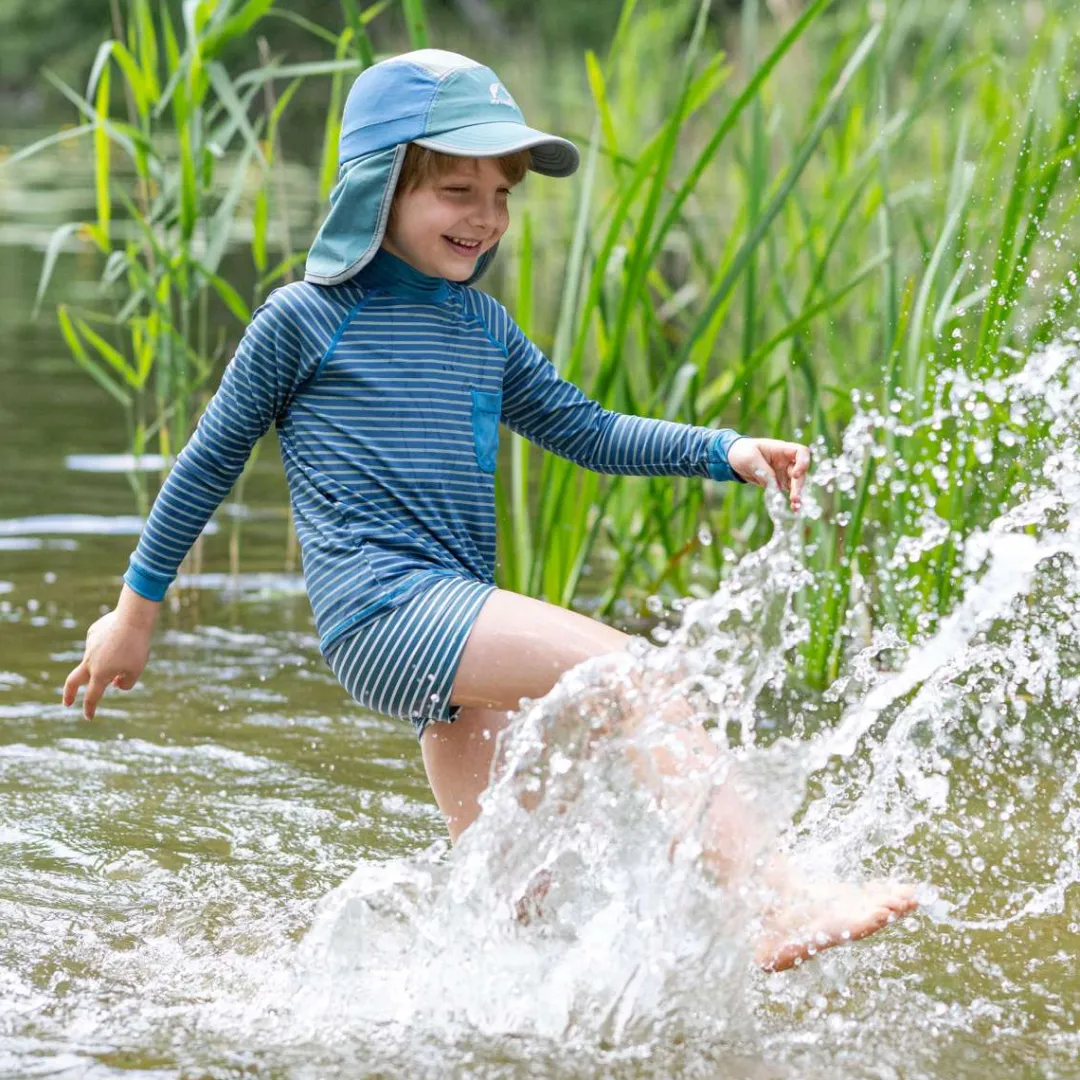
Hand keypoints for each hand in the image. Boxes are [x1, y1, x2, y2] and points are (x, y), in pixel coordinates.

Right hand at [63, 593, 156, 718]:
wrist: (132, 618)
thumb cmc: (136, 646)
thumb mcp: (137, 670)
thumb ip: (126, 683)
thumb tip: (115, 684)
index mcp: (100, 674)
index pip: (92, 697)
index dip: (90, 709)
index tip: (89, 717)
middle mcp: (90, 661)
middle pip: (73, 681)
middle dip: (69, 694)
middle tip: (68, 703)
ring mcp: (89, 646)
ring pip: (97, 658)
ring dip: (110, 659)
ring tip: (129, 647)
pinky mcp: (93, 633)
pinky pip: (102, 643)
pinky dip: (111, 645)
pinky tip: (124, 636)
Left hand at [727, 437, 810, 512]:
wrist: (734, 458)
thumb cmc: (743, 452)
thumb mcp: (750, 458)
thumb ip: (764, 471)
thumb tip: (776, 487)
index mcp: (781, 449)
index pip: (801, 452)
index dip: (803, 463)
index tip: (795, 475)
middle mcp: (786, 460)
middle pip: (800, 471)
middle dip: (798, 485)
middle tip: (795, 498)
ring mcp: (783, 472)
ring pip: (796, 483)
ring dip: (797, 494)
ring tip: (796, 507)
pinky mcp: (779, 482)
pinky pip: (788, 491)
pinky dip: (791, 499)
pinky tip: (794, 508)